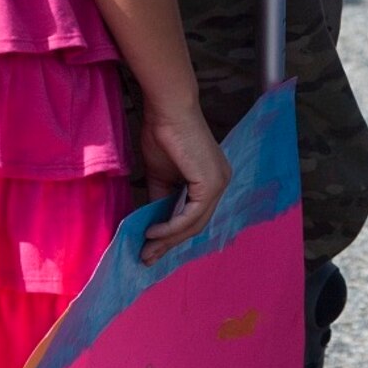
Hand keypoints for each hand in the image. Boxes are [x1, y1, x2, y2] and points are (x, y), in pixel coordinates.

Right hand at [137, 103, 231, 263]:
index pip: (196, 216)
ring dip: (168, 239)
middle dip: (169, 243)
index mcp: (212, 180)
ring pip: (194, 224)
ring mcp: (219, 183)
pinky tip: (153, 231)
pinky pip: (191, 216)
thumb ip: (162, 200)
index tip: (151, 248)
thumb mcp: (161, 176)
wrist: (168, 111)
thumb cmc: (164, 135)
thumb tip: (153, 227)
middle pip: (196, 224)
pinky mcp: (212, 184)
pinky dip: (171, 227)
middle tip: (146, 256)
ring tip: (146, 247)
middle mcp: (221, 182)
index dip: (174, 235)